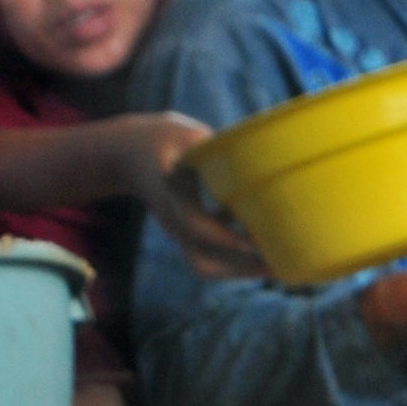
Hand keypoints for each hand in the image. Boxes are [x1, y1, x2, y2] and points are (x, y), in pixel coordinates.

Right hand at [123, 113, 268, 280]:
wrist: (128, 156)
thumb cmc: (163, 138)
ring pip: (207, 265)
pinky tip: (263, 249)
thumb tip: (257, 158)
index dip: (224, 236)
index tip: (253, 243)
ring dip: (241, 270)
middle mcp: (173, 221)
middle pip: (204, 260)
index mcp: (170, 193)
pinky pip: (210, 259)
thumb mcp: (187, 135)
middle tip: (278, 265)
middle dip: (241, 268)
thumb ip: (215, 149)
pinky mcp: (185, 236)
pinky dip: (236, 259)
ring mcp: (178, 233)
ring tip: (277, 265)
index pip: (195, 224)